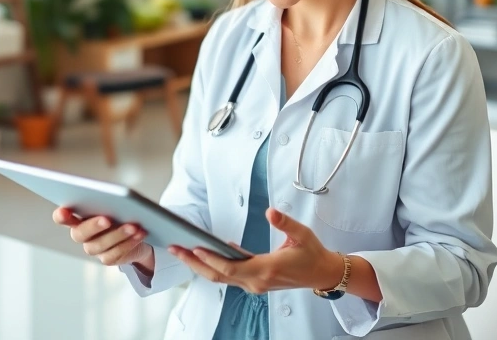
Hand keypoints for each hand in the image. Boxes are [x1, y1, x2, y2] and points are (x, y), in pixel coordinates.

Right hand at [52, 207, 152, 267]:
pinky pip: (115, 254)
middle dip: (93, 226)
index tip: (64, 210)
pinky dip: (129, 243)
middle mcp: (82, 235)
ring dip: (118, 234)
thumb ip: (108, 200)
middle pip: (80, 234)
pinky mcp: (107, 259)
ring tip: (133, 225)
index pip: (62, 218)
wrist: (137, 231)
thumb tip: (117, 197)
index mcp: (78, 217)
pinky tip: (140, 233)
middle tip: (107, 219)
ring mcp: (93, 249)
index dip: (61, 216)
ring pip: (100, 245)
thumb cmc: (121, 211)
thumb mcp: (114, 203)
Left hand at [168, 208, 343, 294]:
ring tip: (182, 250)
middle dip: (194, 263)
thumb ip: (285, 223)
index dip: (210, 259)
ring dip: (199, 266)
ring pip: (220, 278)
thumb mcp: (302, 234)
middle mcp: (257, 281)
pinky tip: (203, 253)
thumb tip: (271, 212)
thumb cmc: (312, 254)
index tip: (194, 248)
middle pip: (217, 276)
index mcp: (266, 269)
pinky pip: (228, 276)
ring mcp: (254, 284)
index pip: (230, 268)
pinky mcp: (254, 283)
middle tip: (174, 249)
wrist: (321, 273)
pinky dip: (213, 266)